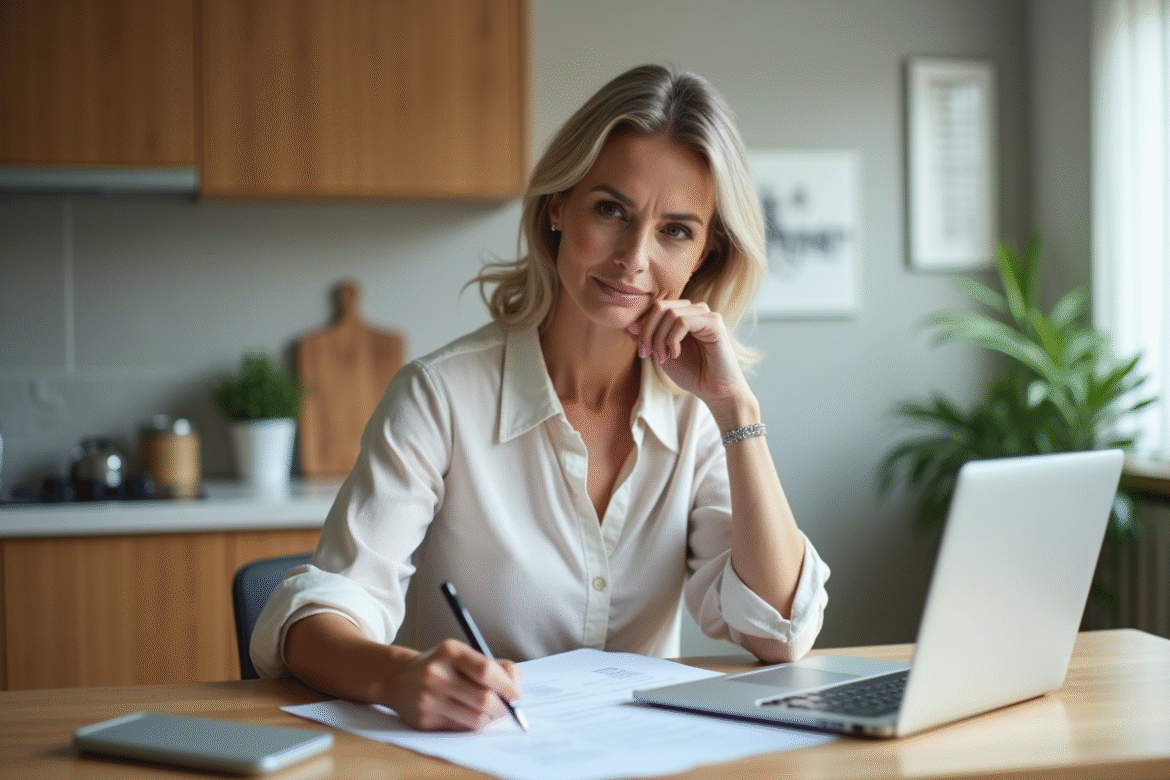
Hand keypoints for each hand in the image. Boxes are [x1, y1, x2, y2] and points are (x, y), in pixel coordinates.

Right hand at [387, 639, 521, 730]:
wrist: (399, 679)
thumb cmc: (441, 666)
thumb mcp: (463, 655)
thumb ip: (494, 665)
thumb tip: (517, 682)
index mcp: (450, 651)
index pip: (486, 670)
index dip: (507, 685)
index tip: (516, 694)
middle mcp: (436, 673)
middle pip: (483, 698)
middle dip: (502, 707)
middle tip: (507, 708)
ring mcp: (427, 698)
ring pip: (475, 718)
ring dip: (489, 718)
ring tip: (488, 712)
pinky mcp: (423, 720)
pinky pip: (460, 729)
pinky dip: (471, 725)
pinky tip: (469, 715)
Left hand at [627, 299, 749, 407]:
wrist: (715, 391)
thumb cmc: (692, 373)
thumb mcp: (662, 354)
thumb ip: (648, 338)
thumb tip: (629, 325)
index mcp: (683, 315)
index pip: (655, 308)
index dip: (643, 327)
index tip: (642, 352)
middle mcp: (695, 311)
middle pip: (660, 307)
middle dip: (648, 332)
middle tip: (646, 354)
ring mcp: (706, 315)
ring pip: (670, 314)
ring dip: (660, 338)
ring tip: (663, 358)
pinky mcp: (714, 323)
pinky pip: (683, 322)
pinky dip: (673, 339)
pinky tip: (676, 354)